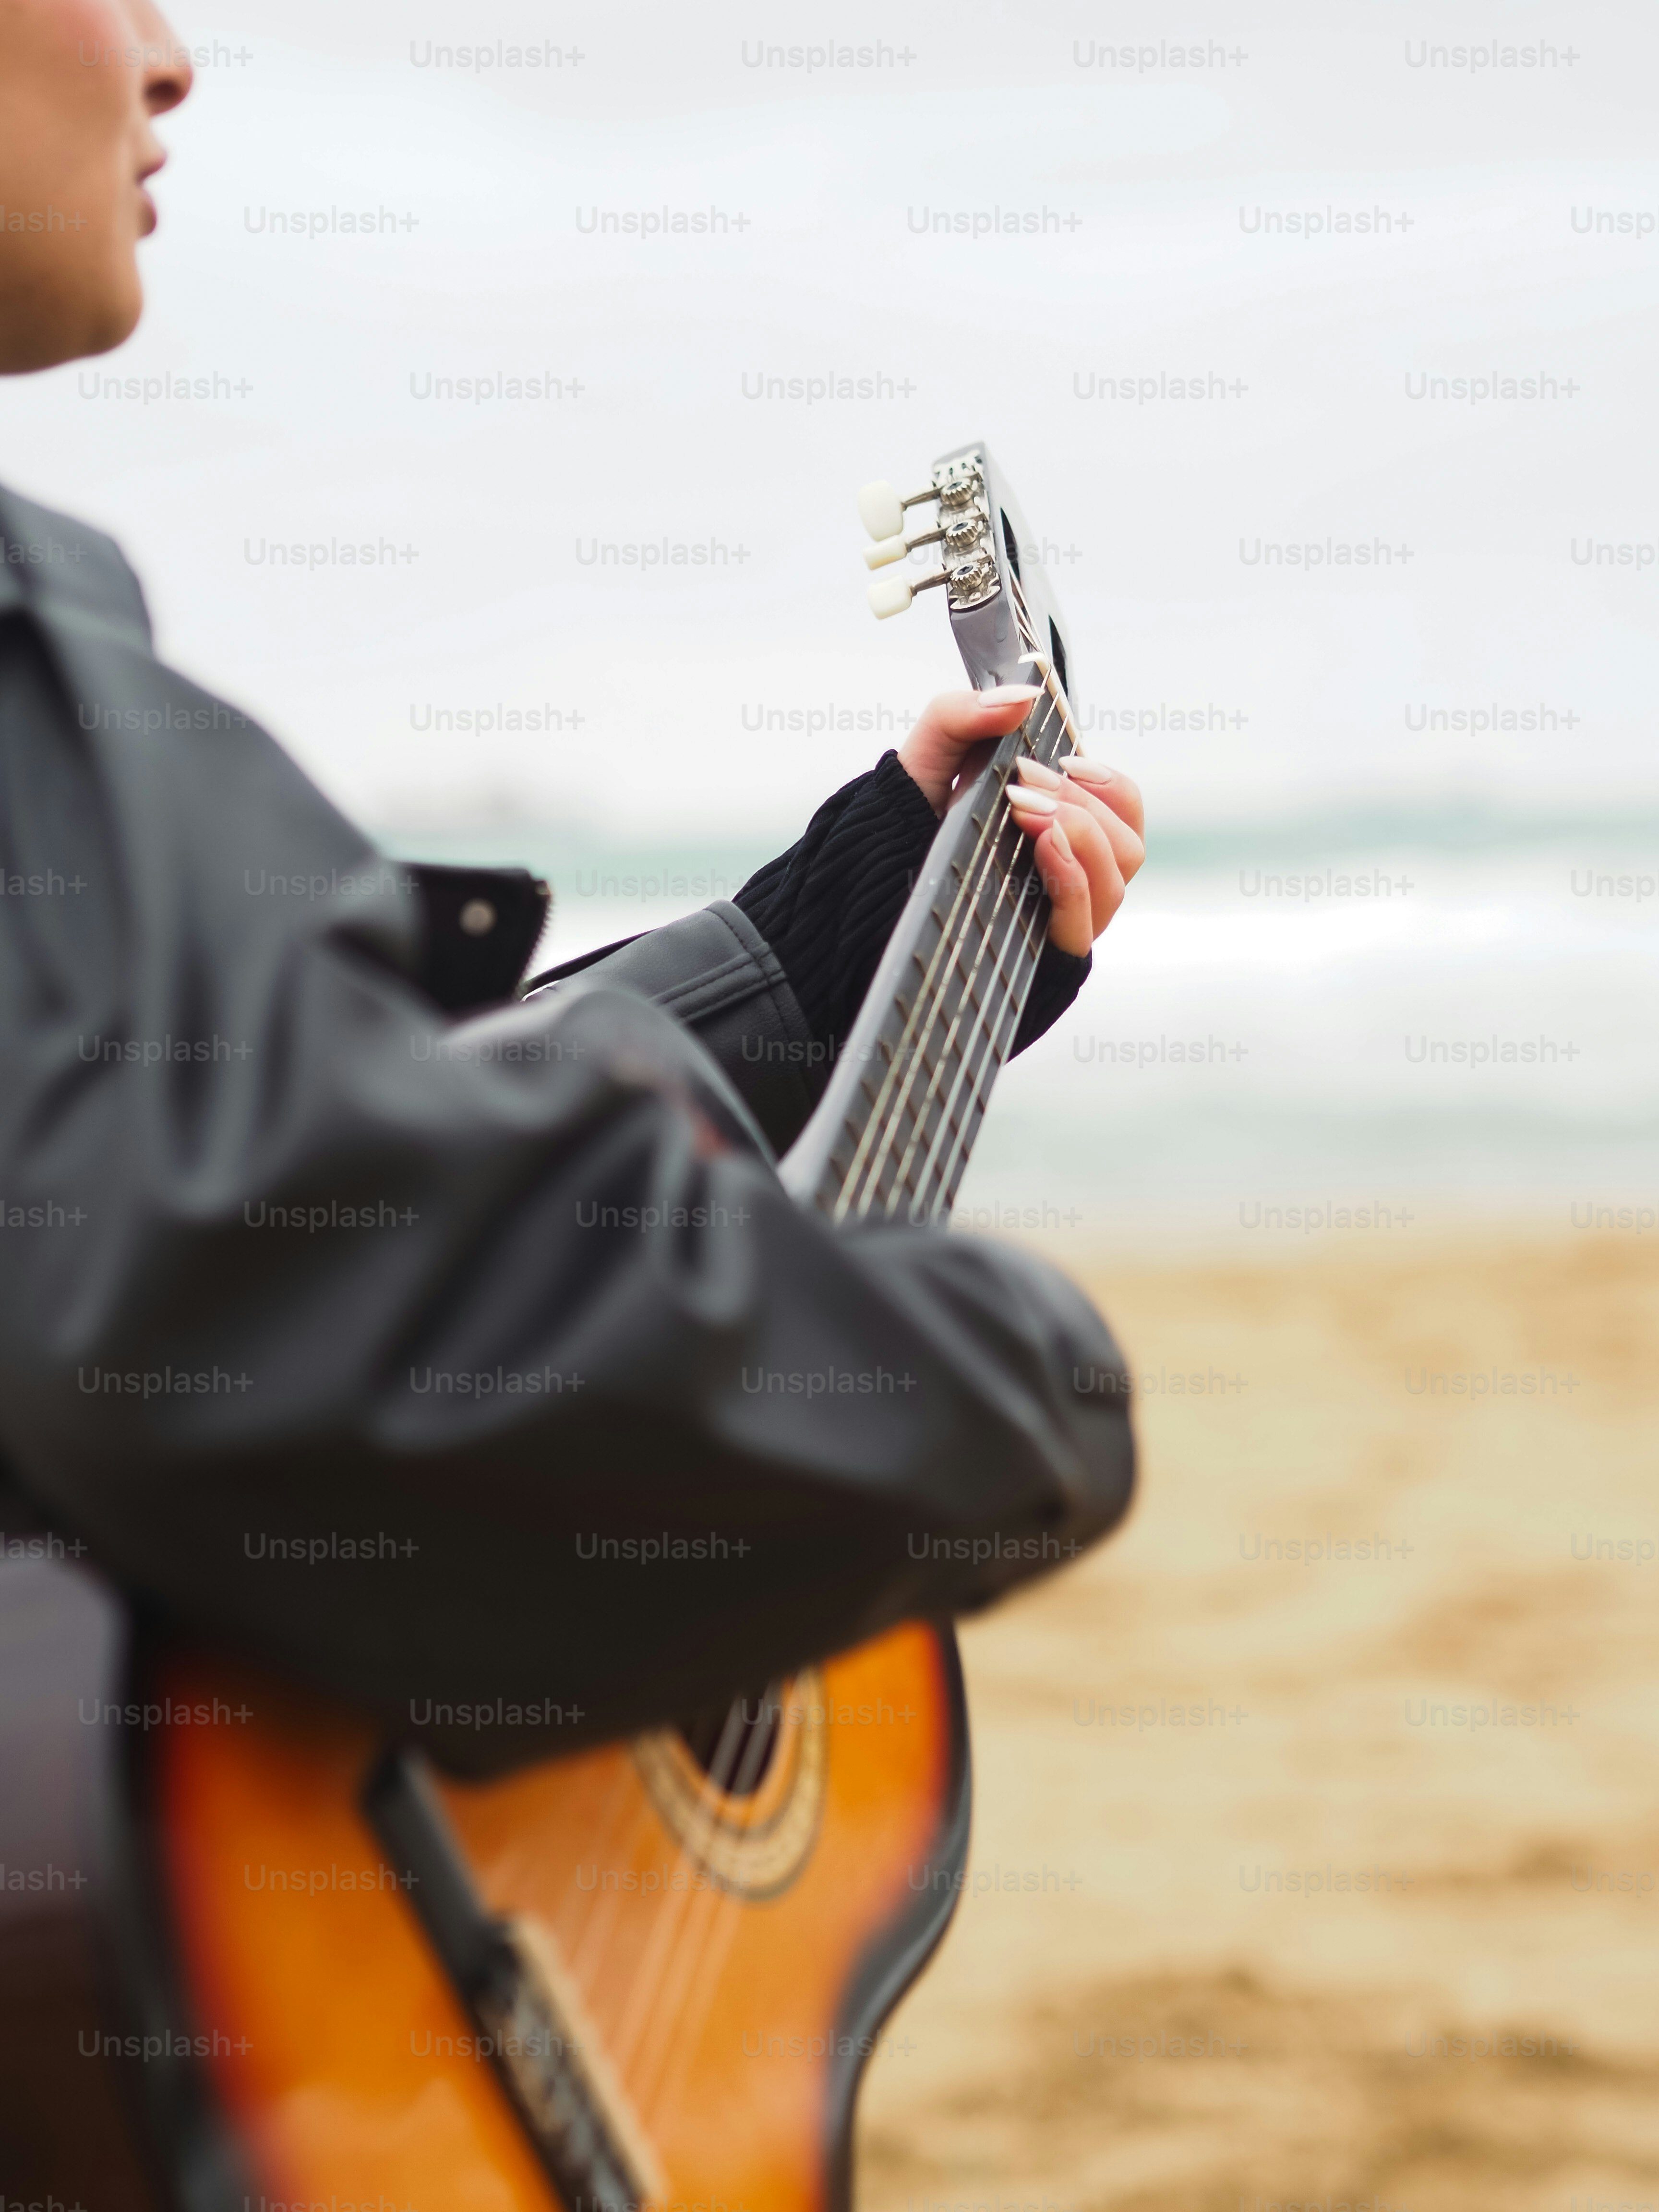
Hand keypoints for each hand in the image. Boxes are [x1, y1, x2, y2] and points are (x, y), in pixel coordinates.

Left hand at [897, 687, 1144, 957]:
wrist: (865, 882)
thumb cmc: (908, 820)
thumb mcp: (931, 754)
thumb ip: (968, 713)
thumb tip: (1023, 695)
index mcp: (1063, 829)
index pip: (1124, 810)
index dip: (1108, 784)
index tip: (1065, 761)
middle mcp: (1072, 876)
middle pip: (1127, 845)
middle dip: (1083, 805)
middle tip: (1024, 785)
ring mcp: (1061, 917)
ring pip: (1115, 880)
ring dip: (1080, 834)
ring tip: (1027, 810)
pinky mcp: (1041, 952)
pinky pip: (1083, 921)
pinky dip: (1072, 876)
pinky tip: (1045, 843)